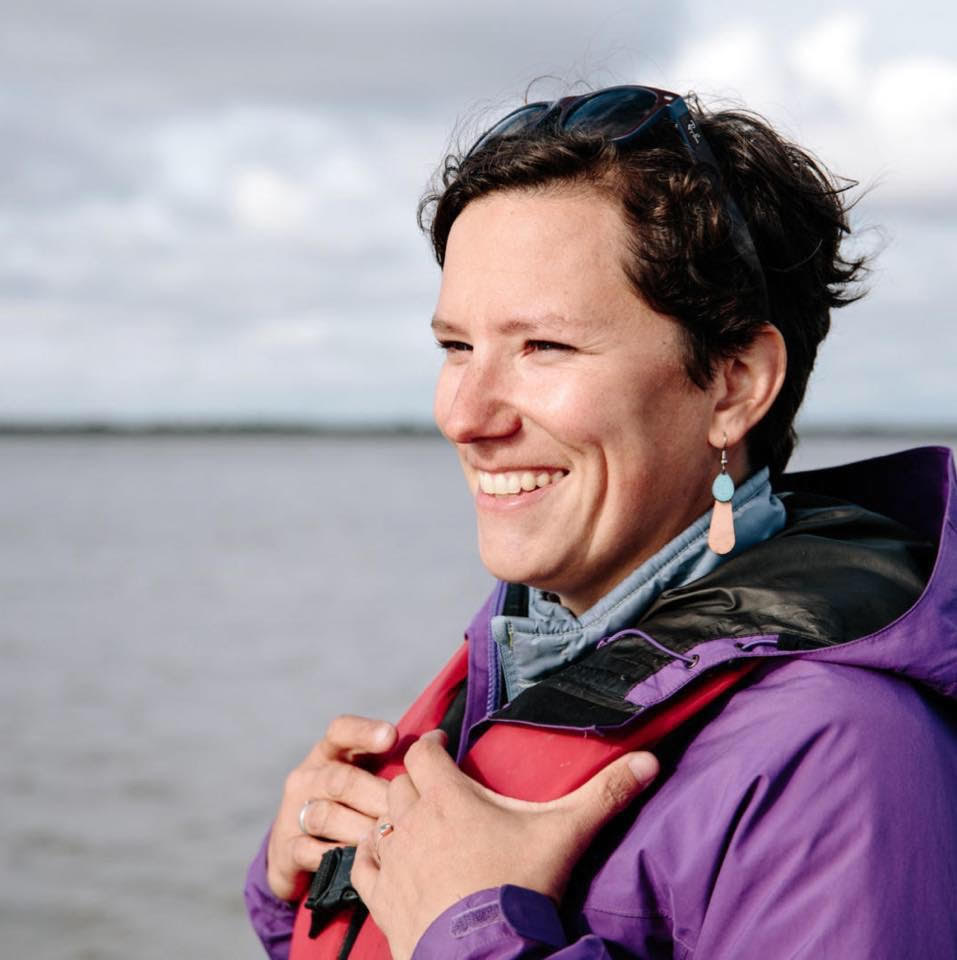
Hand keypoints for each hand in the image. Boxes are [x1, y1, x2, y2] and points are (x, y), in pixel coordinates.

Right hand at [266, 714, 397, 901]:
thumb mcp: (365, 776)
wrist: (300, 851)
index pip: (340, 731)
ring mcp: (292, 812)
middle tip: (402, 809)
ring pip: (324, 814)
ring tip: (386, 838)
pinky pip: (309, 851)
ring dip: (358, 827)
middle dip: (374, 793)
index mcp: (328, 753)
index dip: (365, 731)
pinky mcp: (285, 848)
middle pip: (339, 778)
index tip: (392, 736)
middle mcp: (307, 777)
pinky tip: (359, 860)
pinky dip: (336, 856)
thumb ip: (393, 759)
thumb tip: (438, 740)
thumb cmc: (351, 805)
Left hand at [351, 730, 658, 959]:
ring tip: (411, 822)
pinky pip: (361, 865)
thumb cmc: (523, 887)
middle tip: (431, 786)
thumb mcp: (567, 834)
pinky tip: (382, 859)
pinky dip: (369, 857)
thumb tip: (650, 760)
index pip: (425, 753)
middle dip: (414, 781)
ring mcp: (393, 861)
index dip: (433, 745)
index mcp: (449, 797)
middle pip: (400, 784)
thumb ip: (607, 793)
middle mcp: (413, 821)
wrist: (487, 958)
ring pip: (379, 822)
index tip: (443, 746)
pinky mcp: (382, 898)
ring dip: (392, 818)